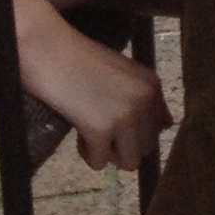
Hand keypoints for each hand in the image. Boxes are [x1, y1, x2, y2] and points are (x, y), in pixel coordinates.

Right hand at [24, 20, 171, 174]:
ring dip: (108, 154)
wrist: (48, 50)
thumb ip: (142, 97)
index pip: (160, 127)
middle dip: (123, 144)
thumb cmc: (78, 60)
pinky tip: (78, 135)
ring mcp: (125, 116)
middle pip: (146, 147)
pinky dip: (87, 154)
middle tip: (99, 127)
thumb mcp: (122, 73)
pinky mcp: (101, 131)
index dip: (136, 131)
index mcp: (152, 85)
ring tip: (90, 133)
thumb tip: (165, 126)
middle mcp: (145, 101)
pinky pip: (99, 163)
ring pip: (129, 162)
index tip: (115, 124)